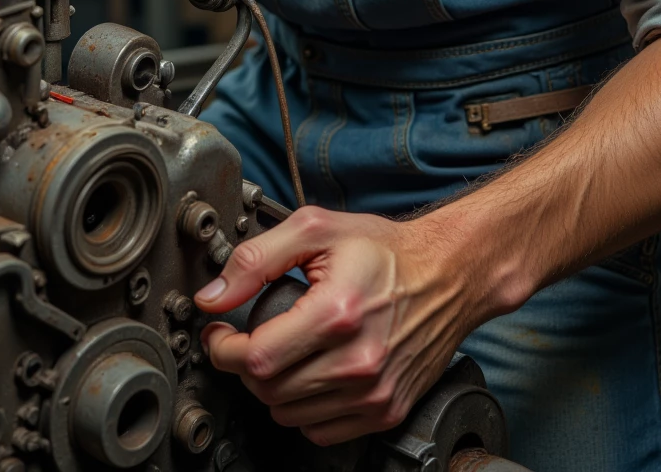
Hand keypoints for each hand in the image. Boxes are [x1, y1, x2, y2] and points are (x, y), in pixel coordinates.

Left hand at [194, 205, 480, 446]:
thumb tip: (213, 296)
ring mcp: (374, 392)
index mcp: (337, 313)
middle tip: (247, 339)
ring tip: (282, 352)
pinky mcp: (386, 410)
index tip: (220, 335)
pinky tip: (310, 374)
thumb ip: (256, 259)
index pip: (256, 358)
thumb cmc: (384, 250)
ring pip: (289, 415)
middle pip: (268, 390)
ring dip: (272, 387)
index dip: (224, 348)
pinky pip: (320, 431)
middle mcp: (358, 361)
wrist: (447, 274)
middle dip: (245, 365)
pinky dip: (303, 408)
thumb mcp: (315, 230)